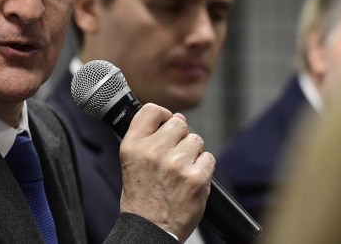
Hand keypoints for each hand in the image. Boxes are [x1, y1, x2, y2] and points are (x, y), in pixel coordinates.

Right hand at [118, 103, 214, 241]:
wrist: (150, 229)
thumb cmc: (141, 197)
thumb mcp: (131, 161)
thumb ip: (150, 136)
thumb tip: (178, 117)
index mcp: (132, 145)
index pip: (152, 110)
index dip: (163, 115)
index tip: (165, 125)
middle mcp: (153, 151)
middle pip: (179, 123)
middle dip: (180, 138)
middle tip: (172, 158)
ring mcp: (176, 164)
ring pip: (196, 141)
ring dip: (192, 154)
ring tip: (180, 172)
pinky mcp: (196, 177)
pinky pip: (209, 158)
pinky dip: (203, 169)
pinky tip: (190, 181)